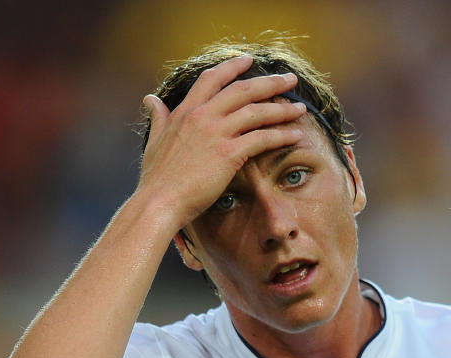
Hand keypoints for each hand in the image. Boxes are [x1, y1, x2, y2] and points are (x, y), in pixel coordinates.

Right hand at [136, 55, 306, 228]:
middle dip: (270, 82)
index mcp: (185, 112)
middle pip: (242, 90)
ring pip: (256, 112)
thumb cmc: (156, 179)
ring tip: (300, 108)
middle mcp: (202, 117)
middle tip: (289, 79)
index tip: (249, 60)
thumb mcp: (154, 141)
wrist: (158, 202)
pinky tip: (295, 135)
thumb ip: (159, 118)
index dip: (232, 67)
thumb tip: (150, 100)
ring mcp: (216, 134)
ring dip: (282, 108)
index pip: (212, 79)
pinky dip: (281, 135)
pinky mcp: (228, 154)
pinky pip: (262, 139)